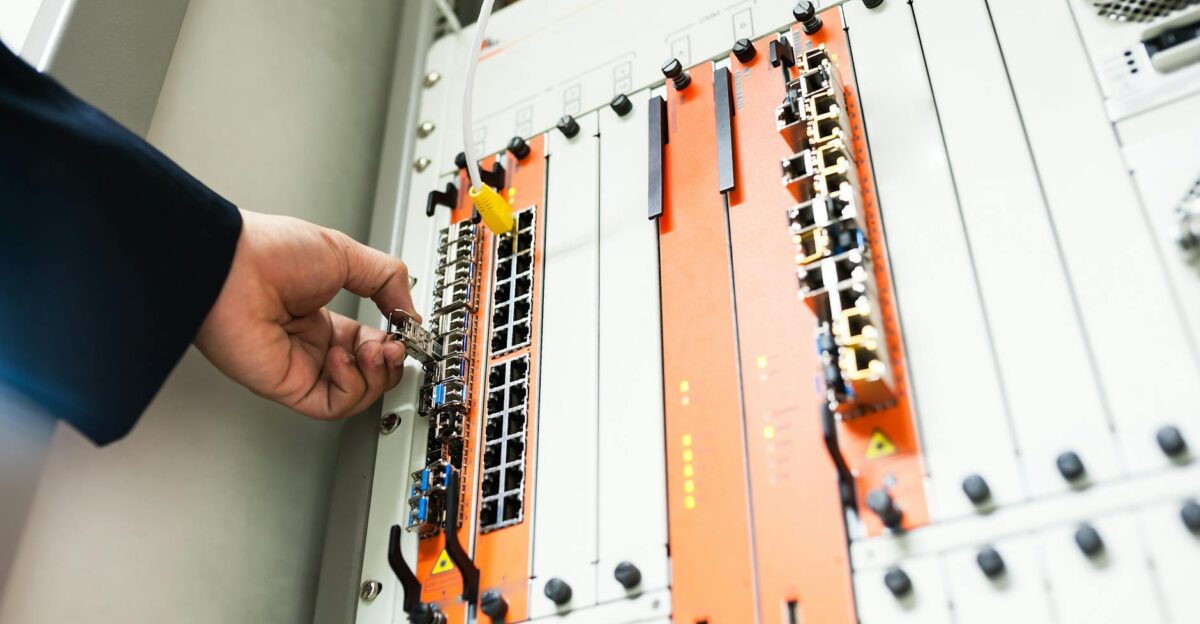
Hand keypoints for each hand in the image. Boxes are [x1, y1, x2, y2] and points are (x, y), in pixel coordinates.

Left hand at [196, 210, 418, 418]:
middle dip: (391, 362)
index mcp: (321, 315)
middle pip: (368, 374)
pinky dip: (350, 386)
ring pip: (355, 395)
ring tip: (372, 349)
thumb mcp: (345, 253)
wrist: (231, 265)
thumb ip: (387, 279)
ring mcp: (299, 366)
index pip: (369, 343)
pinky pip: (333, 404)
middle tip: (394, 344)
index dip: (392, 341)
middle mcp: (310, 345)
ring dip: (376, 375)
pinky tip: (342, 357)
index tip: (406, 332)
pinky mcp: (288, 386)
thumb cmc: (269, 252)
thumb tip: (410, 312)